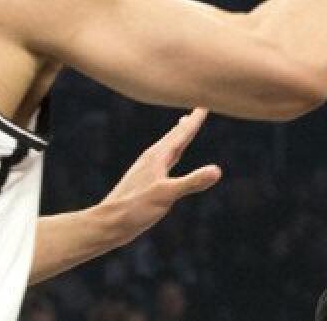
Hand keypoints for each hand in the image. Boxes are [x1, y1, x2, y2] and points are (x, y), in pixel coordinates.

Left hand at [98, 108, 220, 246]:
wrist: (108, 223)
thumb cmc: (135, 208)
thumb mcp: (167, 195)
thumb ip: (192, 182)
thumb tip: (217, 171)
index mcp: (158, 157)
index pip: (181, 134)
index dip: (195, 120)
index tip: (205, 103)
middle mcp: (152, 158)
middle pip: (174, 136)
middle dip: (187, 122)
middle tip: (198, 107)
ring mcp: (147, 169)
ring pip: (167, 146)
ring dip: (177, 134)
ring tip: (182, 124)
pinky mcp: (144, 181)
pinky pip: (162, 159)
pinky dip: (170, 152)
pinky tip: (168, 159)